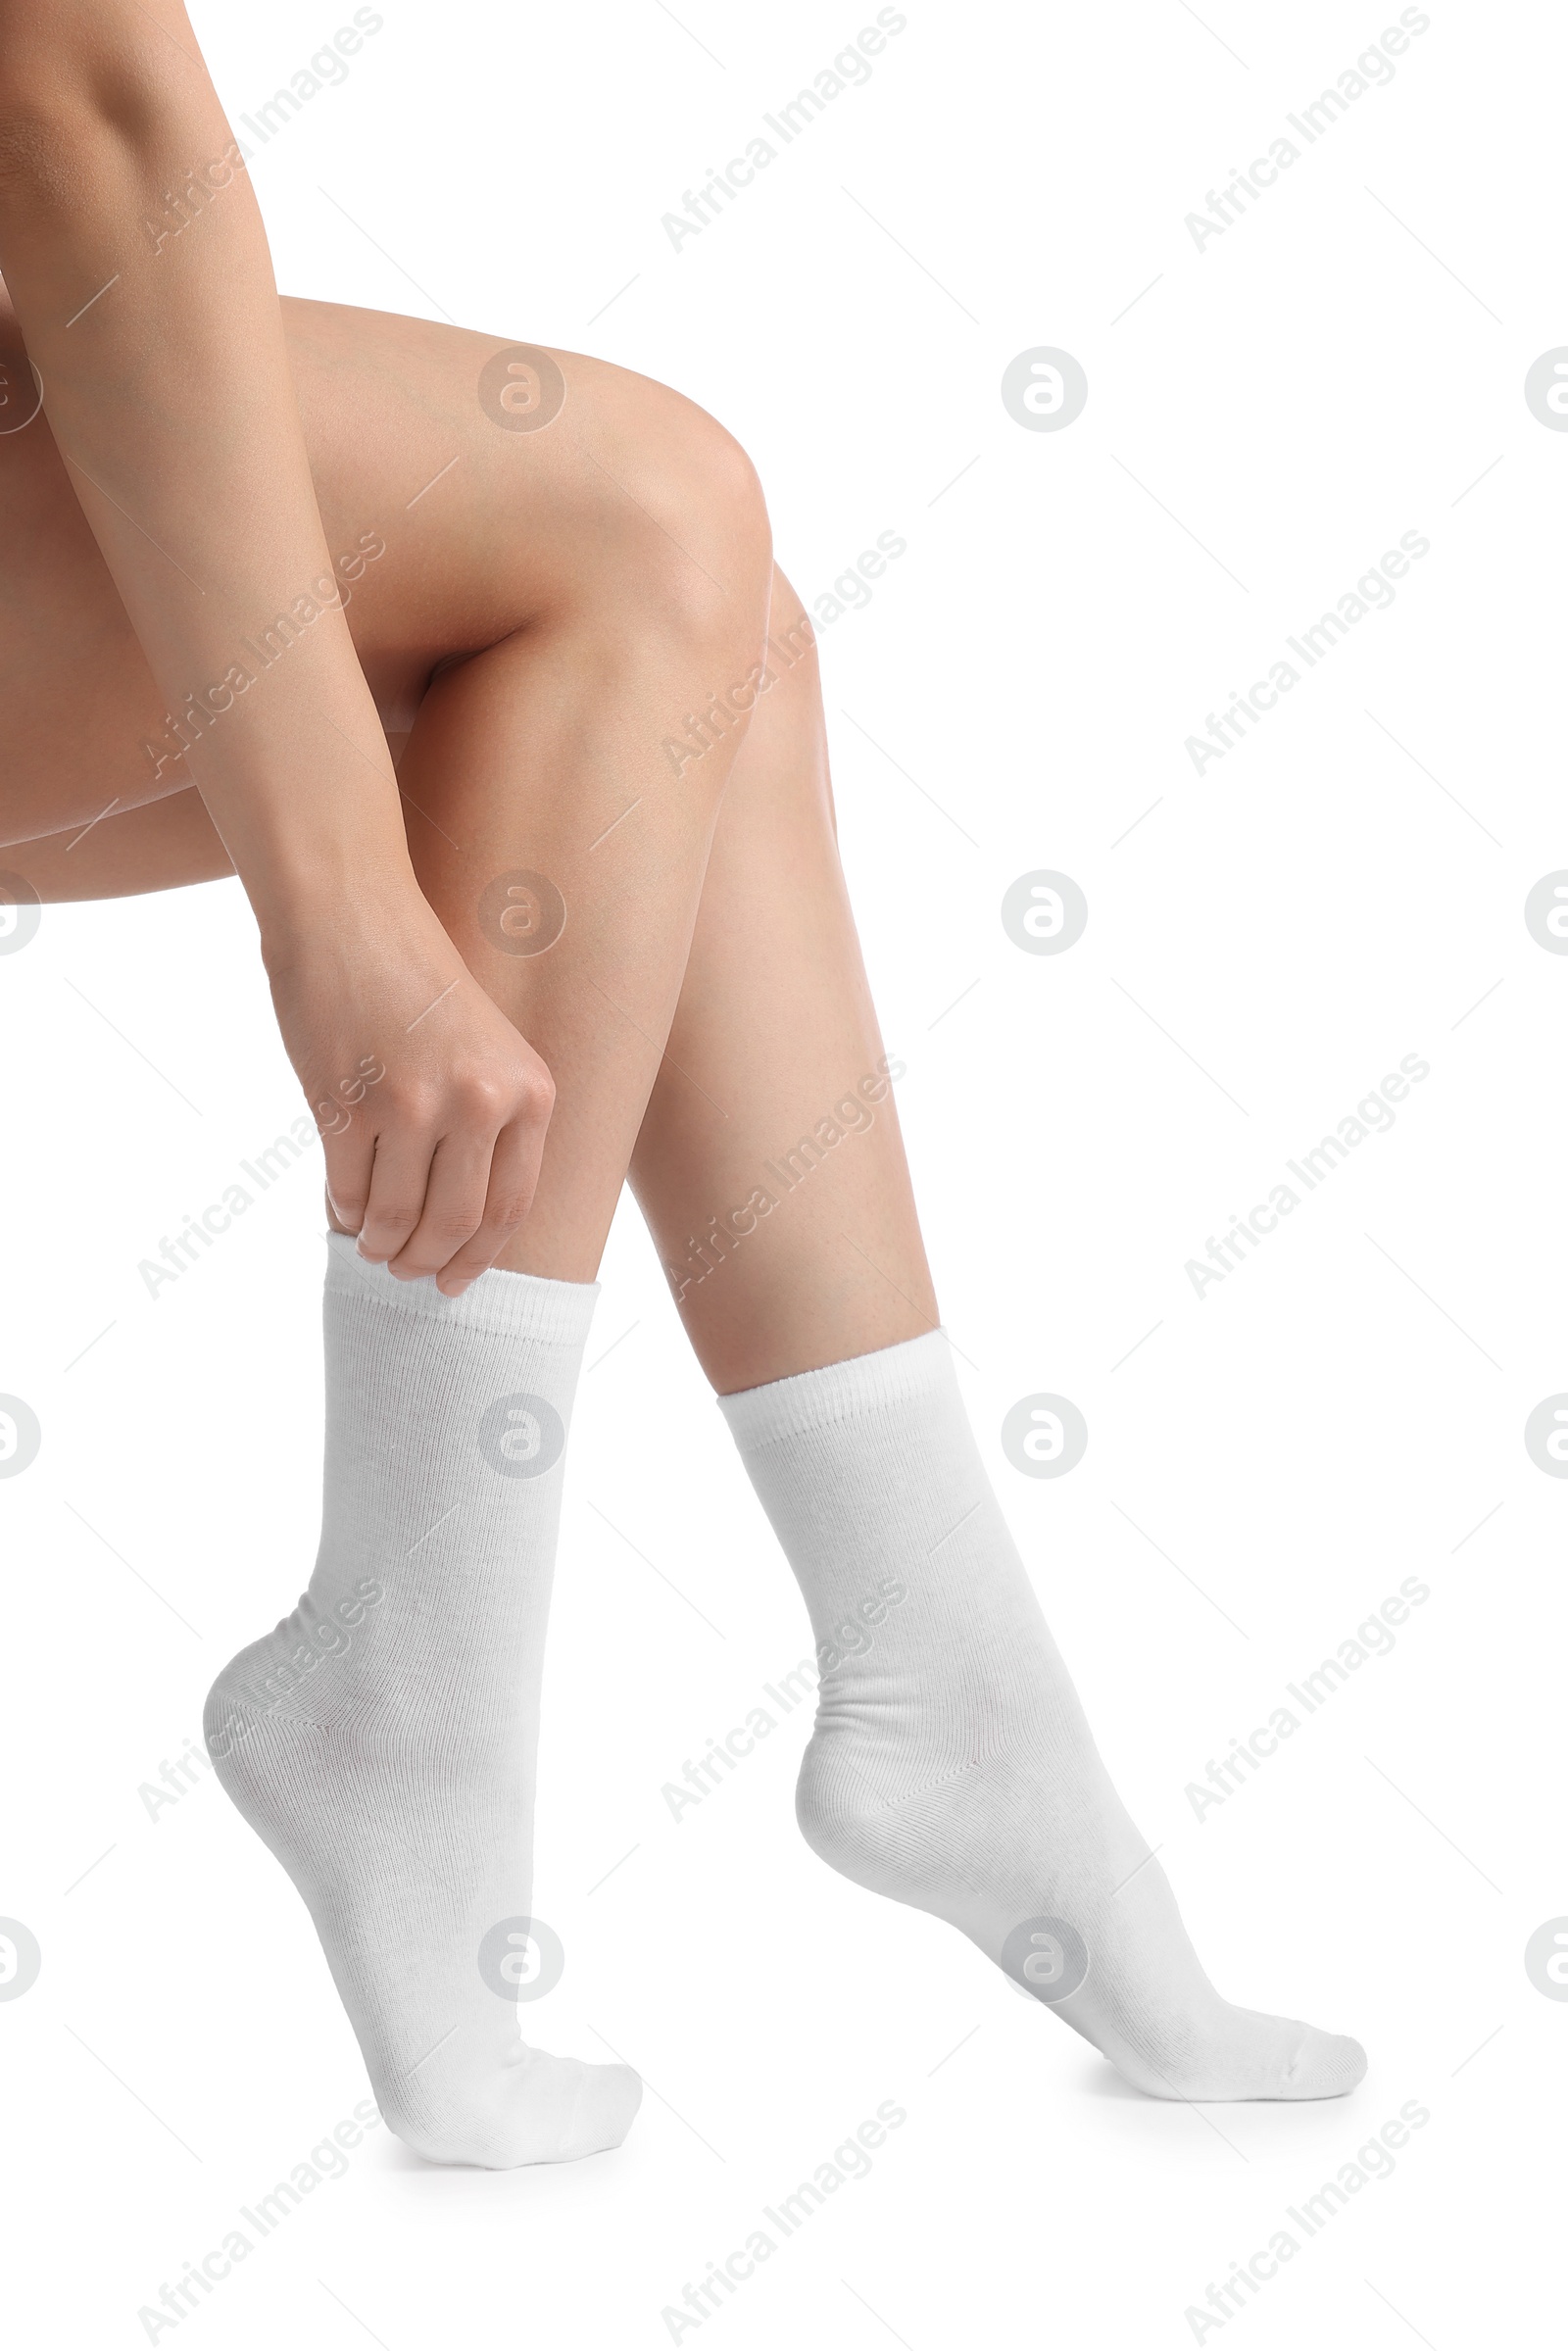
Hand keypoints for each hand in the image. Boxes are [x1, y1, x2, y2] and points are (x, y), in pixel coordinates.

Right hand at [264, 882, 553, 1295]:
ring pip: (396, 1214)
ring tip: (370, 1248)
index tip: (456, 1280)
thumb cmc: (416, 977)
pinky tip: (342, 1211)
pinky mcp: (350, 1102)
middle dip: (427, 1262)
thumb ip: (492, 1119)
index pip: (512, 1207)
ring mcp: (414, 1104)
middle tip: (406, 1274)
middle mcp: (481, 1102)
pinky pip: (348, 1186)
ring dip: (380, 1244)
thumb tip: (465, 1220)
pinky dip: (344, 1210)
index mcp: (528, 1091)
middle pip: (455, 1223)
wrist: (350, 910)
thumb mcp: (488, 1044)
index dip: (480, 1257)